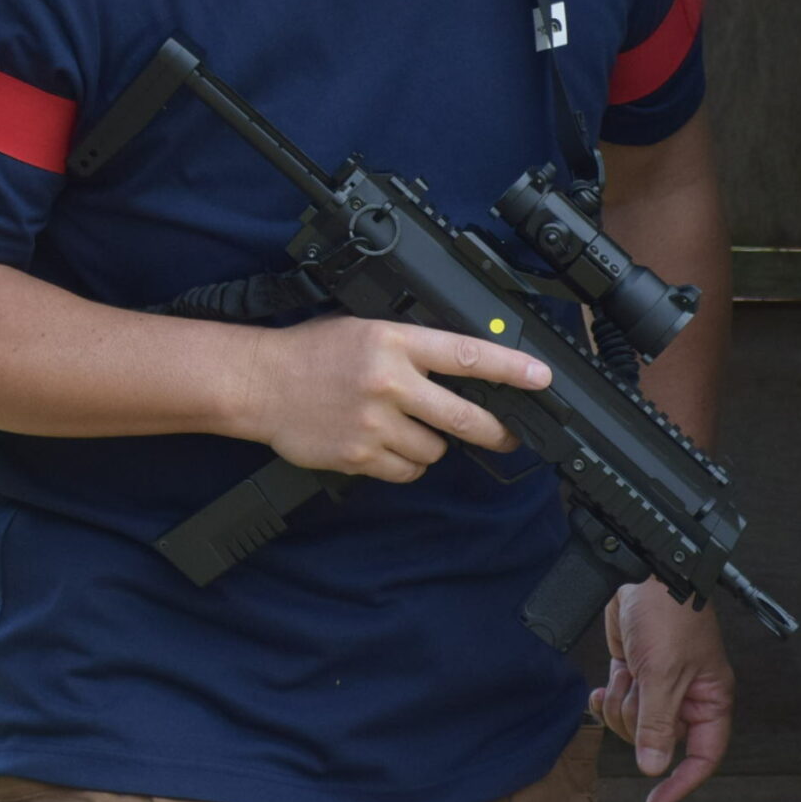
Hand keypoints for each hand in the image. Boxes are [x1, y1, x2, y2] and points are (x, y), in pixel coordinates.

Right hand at [244, 316, 551, 483]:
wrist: (259, 383)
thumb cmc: (311, 353)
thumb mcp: (364, 330)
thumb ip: (411, 347)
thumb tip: (466, 368)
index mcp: (392, 342)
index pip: (466, 356)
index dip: (511, 369)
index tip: (541, 378)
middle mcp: (388, 382)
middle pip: (464, 418)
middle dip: (496, 431)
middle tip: (507, 434)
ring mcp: (374, 423)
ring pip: (435, 450)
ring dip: (431, 444)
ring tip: (404, 428)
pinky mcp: (359, 456)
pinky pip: (407, 471)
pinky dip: (405, 464)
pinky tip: (384, 445)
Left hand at [592, 583, 733, 801]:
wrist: (644, 574)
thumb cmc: (670, 616)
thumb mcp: (664, 674)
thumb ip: (658, 724)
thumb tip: (653, 768)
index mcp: (710, 700)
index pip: (703, 756)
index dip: (682, 782)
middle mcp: (687, 696)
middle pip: (659, 740)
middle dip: (638, 722)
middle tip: (638, 691)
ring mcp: (658, 684)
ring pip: (633, 722)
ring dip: (622, 704)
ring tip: (626, 675)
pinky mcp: (634, 670)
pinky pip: (618, 702)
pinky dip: (607, 700)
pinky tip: (600, 692)